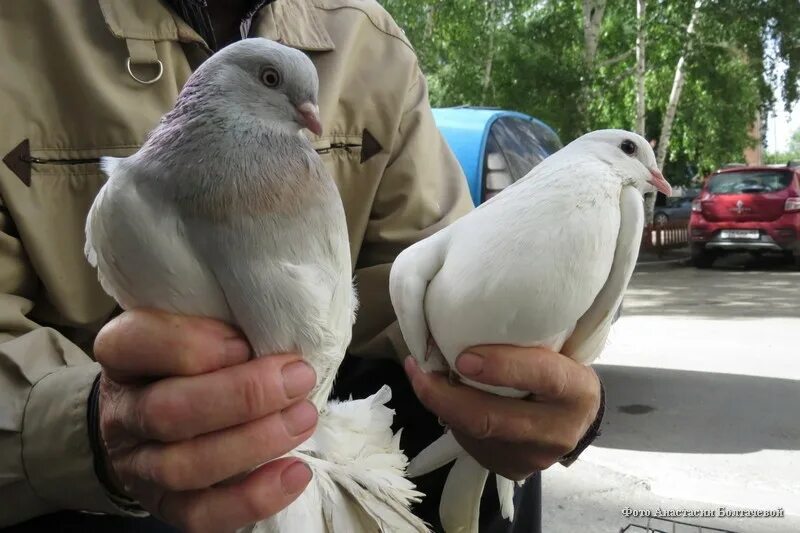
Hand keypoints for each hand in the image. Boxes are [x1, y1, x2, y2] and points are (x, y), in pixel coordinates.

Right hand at [93, 309, 317, 531]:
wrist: (152, 421)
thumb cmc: (191, 363)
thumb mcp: (195, 331)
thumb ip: (222, 326)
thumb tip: (279, 331)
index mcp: (125, 357)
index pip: (133, 343)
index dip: (188, 343)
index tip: (244, 342)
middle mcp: (124, 412)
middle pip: (167, 411)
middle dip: (243, 395)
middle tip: (299, 378)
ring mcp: (139, 465)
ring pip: (185, 466)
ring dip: (254, 443)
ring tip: (304, 418)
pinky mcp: (163, 506)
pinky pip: (200, 515)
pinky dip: (253, 498)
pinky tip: (296, 472)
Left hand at [405, 345, 600, 480]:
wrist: (577, 418)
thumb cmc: (561, 368)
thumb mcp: (558, 350)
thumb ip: (526, 339)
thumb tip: (469, 315)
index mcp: (576, 390)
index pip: (543, 376)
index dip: (502, 367)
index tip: (464, 357)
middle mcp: (558, 430)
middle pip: (491, 419)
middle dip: (445, 395)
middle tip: (420, 369)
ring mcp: (533, 457)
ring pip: (473, 434)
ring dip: (441, 404)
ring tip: (422, 376)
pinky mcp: (512, 468)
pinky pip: (471, 444)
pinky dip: (452, 418)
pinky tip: (444, 398)